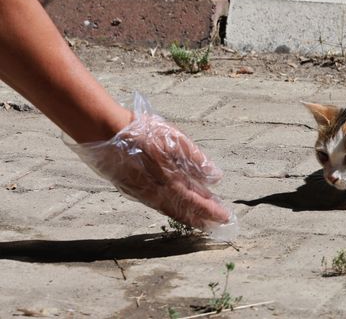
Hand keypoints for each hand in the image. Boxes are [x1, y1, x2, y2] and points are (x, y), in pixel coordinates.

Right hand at [66, 93, 235, 236]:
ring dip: (188, 217)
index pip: (195, 201)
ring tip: (202, 222)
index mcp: (169, 180)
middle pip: (184, 211)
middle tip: (217, 225)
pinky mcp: (133, 190)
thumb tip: (215, 177)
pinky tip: (178, 208)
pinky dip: (172, 209)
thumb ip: (196, 159)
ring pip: (170, 210)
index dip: (211, 210)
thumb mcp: (174, 140)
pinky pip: (158, 205)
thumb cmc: (142, 132)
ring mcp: (143, 193)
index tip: (226, 217)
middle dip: (202, 219)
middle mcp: (156, 192)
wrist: (106, 132)